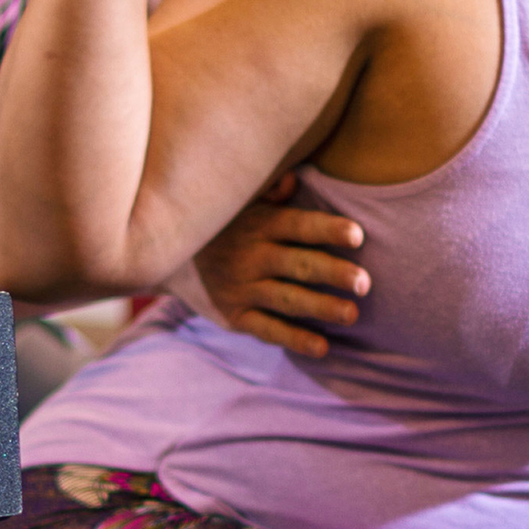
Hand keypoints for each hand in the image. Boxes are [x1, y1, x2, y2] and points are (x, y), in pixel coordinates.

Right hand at [194, 171, 369, 357]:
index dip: (327, 230)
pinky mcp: (233, 316)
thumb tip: (292, 181)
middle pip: (299, 265)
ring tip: (352, 314)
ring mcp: (241, 288)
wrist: (163, 254)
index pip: (298, 226)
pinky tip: (322, 347)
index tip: (357, 236)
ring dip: (321, 308)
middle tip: (365, 282)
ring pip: (287, 299)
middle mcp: (250, 257)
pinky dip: (294, 339)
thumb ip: (268, 190)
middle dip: (333, 274)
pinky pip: (267, 329)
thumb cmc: (221, 222)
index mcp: (258, 224)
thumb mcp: (239, 200)